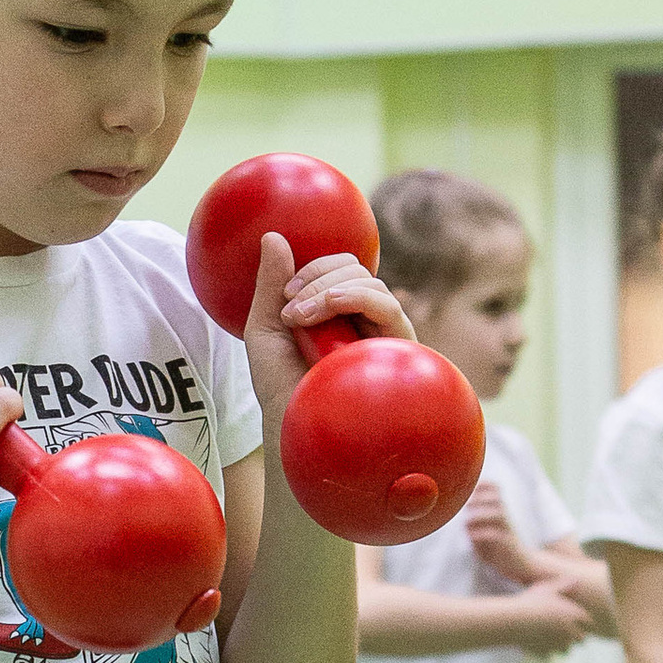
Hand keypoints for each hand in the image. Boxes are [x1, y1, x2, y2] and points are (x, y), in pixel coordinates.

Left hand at [241, 233, 412, 434]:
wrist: (295, 428)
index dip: (313, 269)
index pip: (339, 268)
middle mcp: (363, 320)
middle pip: (356, 268)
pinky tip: (333, 304)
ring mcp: (381, 334)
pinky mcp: (397, 350)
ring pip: (370, 283)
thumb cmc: (279, 386)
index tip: (285, 295)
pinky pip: (388, 307)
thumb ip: (270, 284)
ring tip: (302, 317)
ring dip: (330, 289)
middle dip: (319, 276)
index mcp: (337, 312)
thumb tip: (273, 235)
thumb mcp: (265, 327)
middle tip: (291, 307)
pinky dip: (359, 296)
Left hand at [465, 481, 542, 590]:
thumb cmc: (501, 549)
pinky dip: (482, 534)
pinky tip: (471, 536)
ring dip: (480, 515)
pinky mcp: (508, 546)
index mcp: (501, 512)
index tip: (469, 486)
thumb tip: (457, 519)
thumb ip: (475, 525)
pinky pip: (496, 536)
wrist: (524, 566)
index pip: (495, 490)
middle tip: (465, 504)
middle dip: (480, 498)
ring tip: (466, 521)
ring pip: (498, 515)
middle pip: (497, 498)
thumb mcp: (488, 534)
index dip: (483, 485)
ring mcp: (508, 532)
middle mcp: (506, 519)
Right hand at [509, 582, 594, 655]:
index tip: (576, 620)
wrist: (512, 620)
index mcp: (573, 616)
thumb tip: (575, 580)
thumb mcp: (546, 589)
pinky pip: (549, 654)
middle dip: (575, 636)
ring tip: (550, 636)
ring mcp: (557, 645)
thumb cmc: (529, 601)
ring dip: (561, 645)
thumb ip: (563, 585)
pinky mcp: (545, 654)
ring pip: (566, 650)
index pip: (589, 623)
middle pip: (581, 639)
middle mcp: (569, 632)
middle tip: (564, 630)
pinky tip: (535, 640)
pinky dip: (544, 650)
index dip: (582, 622)